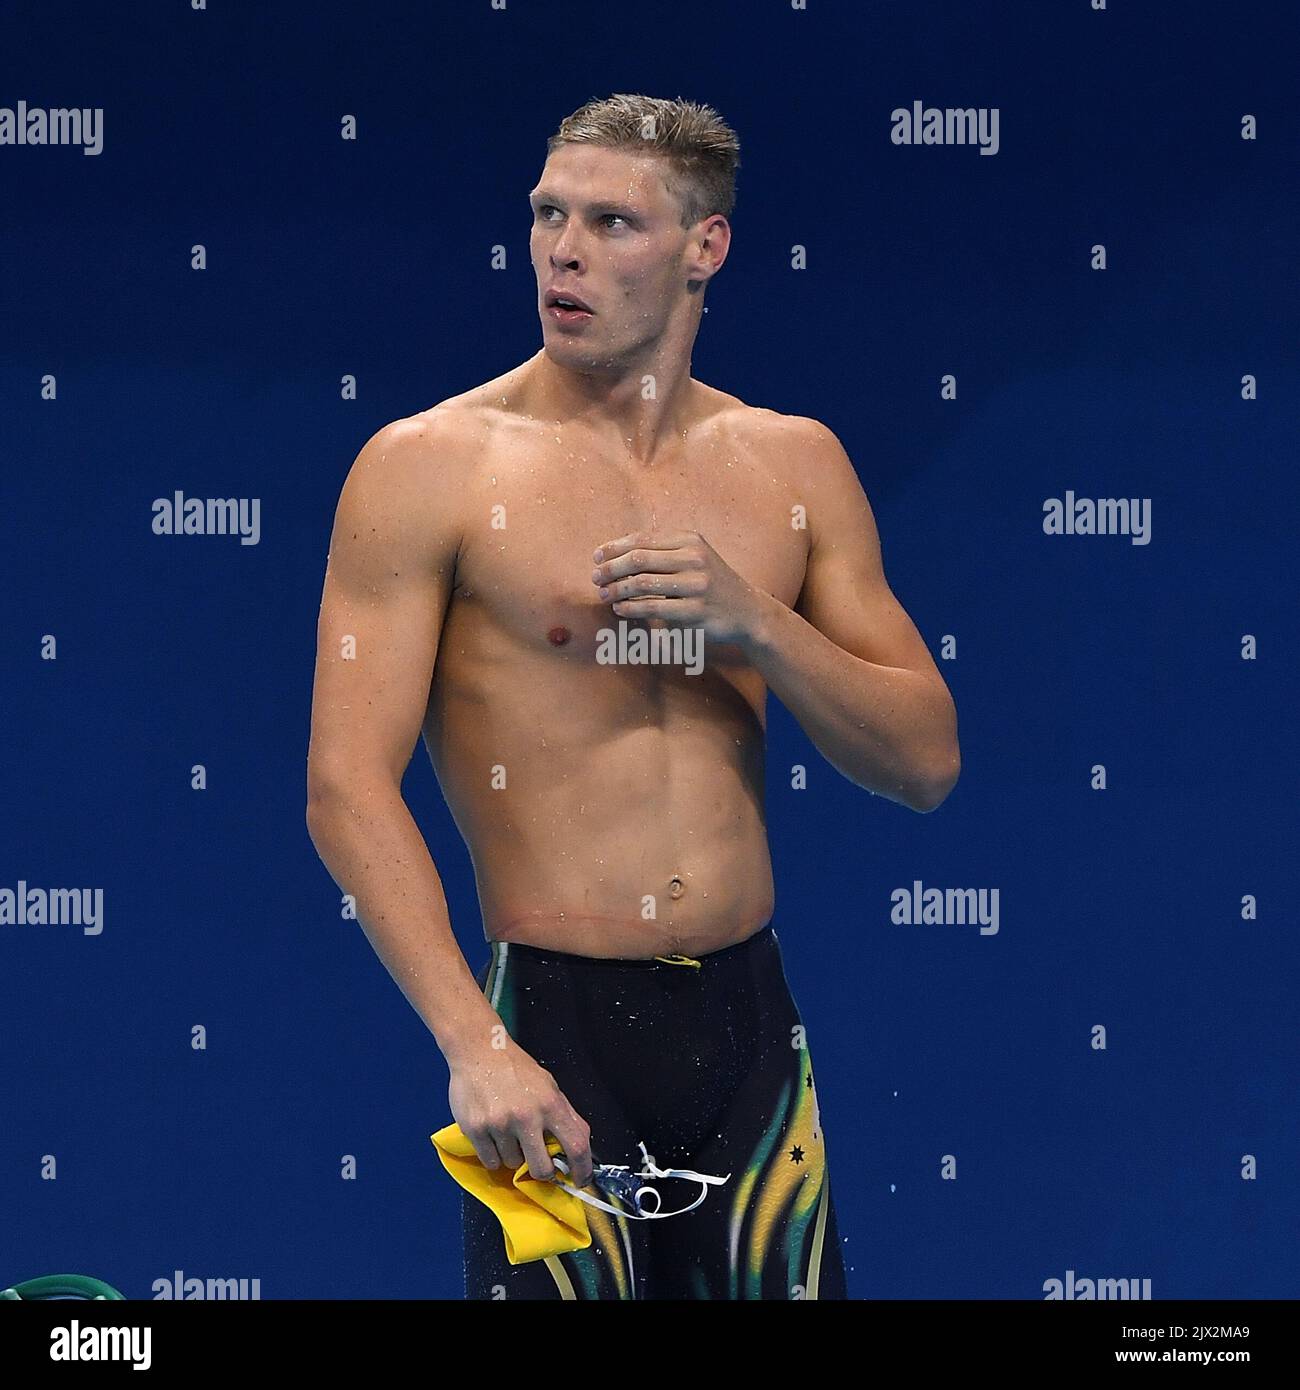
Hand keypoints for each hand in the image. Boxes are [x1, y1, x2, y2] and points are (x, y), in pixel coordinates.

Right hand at [448, 1035, 592, 1186]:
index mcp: (550, 1104)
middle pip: (542, 1169)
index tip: (580, 1180)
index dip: (582, 1170)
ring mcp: (499, 1124)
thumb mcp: (549, 1086)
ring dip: (513, 1156)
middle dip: (543, 1172)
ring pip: (512, 1164)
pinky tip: (493, 1134)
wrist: (479, 1051)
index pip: (576, 1146)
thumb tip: (579, 1146)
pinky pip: (490, 1161)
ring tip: (508, 1132)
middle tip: (538, 1162)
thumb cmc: (516, 1069)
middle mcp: (526, 1116)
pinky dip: (494, 1155)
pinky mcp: (476, 1129)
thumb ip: (564, 1115)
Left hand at [592, 530, 759, 644]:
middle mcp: (694, 559)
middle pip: (639, 559)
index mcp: (690, 540)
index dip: (614, 548)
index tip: (596, 556)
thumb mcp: (694, 556)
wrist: (747, 610)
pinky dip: (630, 608)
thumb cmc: (711, 582)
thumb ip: (662, 552)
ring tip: (604, 595)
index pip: (643, 539)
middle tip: (595, 578)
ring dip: (616, 590)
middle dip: (611, 568)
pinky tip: (620, 609)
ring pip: (642, 584)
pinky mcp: (694, 611)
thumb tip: (615, 554)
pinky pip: (652, 608)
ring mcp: (695, 585)